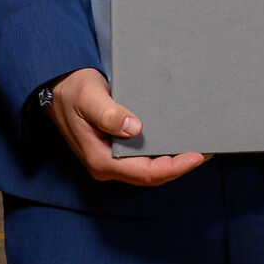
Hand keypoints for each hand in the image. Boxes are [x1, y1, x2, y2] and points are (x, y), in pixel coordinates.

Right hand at [46, 64, 210, 187]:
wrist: (55, 88)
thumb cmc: (71, 91)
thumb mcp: (88, 97)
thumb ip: (108, 112)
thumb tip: (133, 128)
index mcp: (100, 160)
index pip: (146, 174)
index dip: (175, 167)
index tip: (198, 155)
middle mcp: (107, 166)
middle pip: (152, 176)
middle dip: (180, 166)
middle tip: (207, 150)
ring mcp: (111, 160)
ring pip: (149, 170)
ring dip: (174, 161)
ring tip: (199, 146)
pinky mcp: (115, 151)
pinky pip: (144, 159)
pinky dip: (163, 153)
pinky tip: (177, 140)